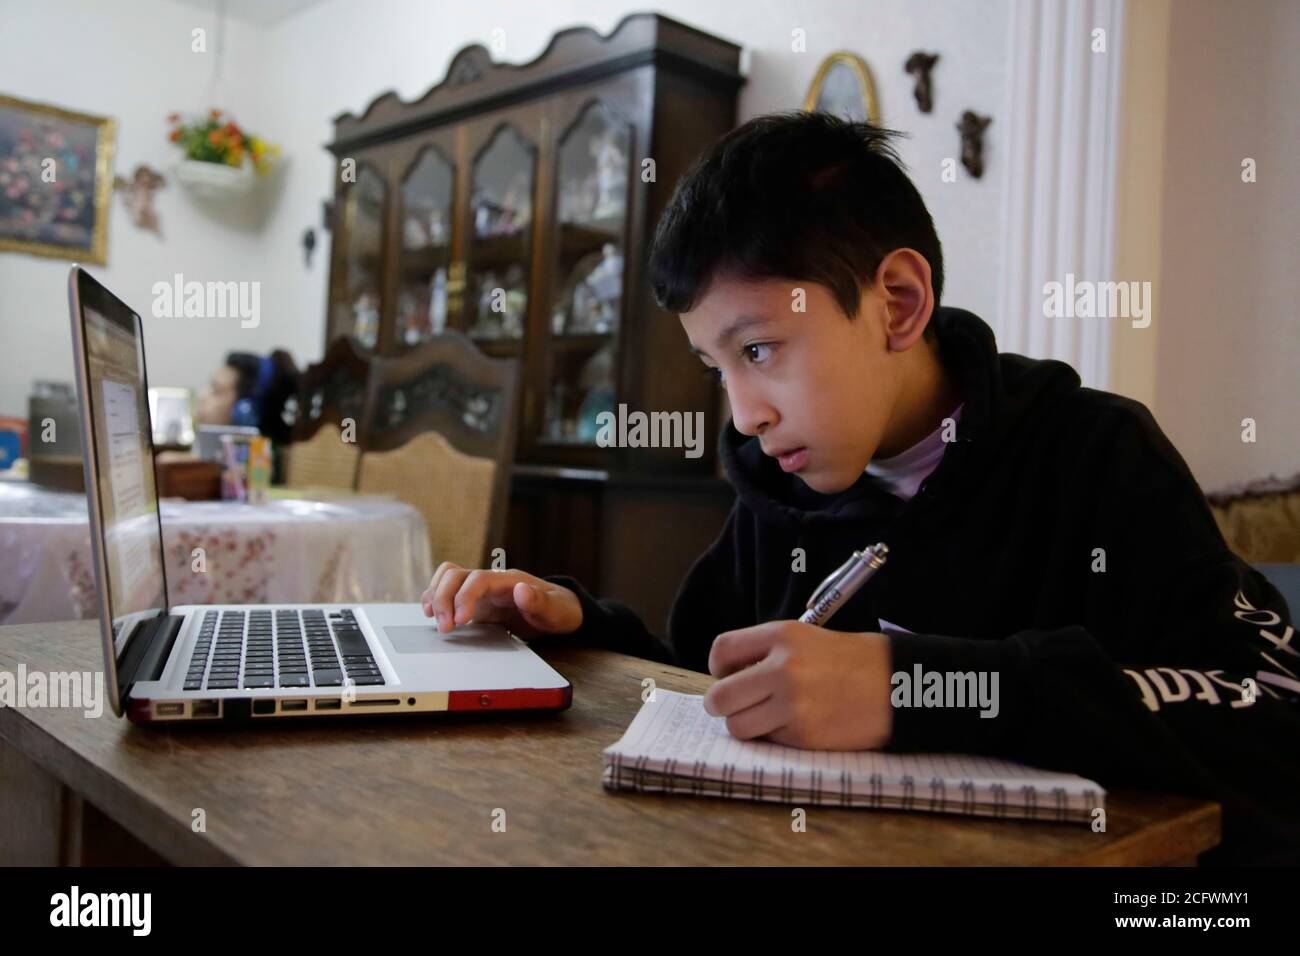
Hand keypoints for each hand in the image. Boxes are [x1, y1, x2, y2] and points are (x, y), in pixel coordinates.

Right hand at [421, 562, 582, 640]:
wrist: (559, 610)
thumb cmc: (558, 610)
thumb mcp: (556, 611)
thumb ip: (540, 602)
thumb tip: (521, 590)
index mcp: (509, 580)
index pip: (478, 579)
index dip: (465, 596)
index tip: (460, 620)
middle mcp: (491, 581)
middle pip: (456, 574)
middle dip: (444, 598)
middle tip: (444, 628)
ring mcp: (480, 590)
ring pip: (448, 578)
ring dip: (436, 595)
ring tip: (433, 619)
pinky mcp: (474, 601)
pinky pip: (448, 591)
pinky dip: (436, 599)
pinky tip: (434, 615)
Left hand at [703, 621, 892, 749]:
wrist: (897, 685)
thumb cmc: (851, 661)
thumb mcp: (806, 638)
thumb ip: (766, 653)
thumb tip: (728, 679)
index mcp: (783, 635)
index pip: (722, 651)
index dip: (719, 668)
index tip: (728, 676)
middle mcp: (783, 668)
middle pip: (720, 696)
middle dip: (723, 704)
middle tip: (736, 705)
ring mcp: (793, 704)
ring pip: (738, 725)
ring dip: (748, 724)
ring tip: (770, 716)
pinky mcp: (804, 734)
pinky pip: (767, 740)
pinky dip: (775, 736)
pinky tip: (798, 724)